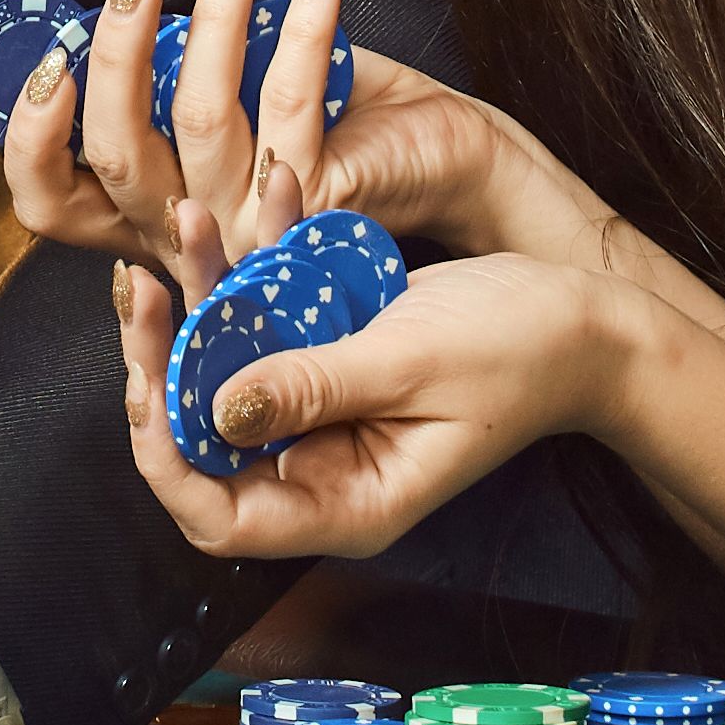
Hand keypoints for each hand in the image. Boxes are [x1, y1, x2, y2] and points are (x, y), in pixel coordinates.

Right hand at [7, 0, 359, 287]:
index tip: (51, 60)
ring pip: (201, 113)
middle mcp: (193, 233)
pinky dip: (304, 21)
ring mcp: (251, 225)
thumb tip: (134, 0)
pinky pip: (290, 97)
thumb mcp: (243, 103)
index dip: (31, 139)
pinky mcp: (313, 201)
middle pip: (116, 151)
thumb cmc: (352, 124)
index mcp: (156, 215)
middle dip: (117, 46)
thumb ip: (184, 76)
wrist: (457, 167)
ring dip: (216, 9)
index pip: (53, 203)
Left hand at [113, 235, 617, 562]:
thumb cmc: (518, 352)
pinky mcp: (328, 360)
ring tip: (189, 219)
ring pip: (224, 368)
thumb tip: (216, 408)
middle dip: (164, 360)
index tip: (147, 379)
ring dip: (200, 295)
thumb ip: (313, 387)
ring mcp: (322, 414)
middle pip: (203, 437)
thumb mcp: (410, 365)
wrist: (582, 319)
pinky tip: (248, 207)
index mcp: (344, 504)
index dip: (168, 459)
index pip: (219, 517)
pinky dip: (251, 268)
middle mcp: (321, 469)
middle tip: (142, 288)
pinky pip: (268, 322)